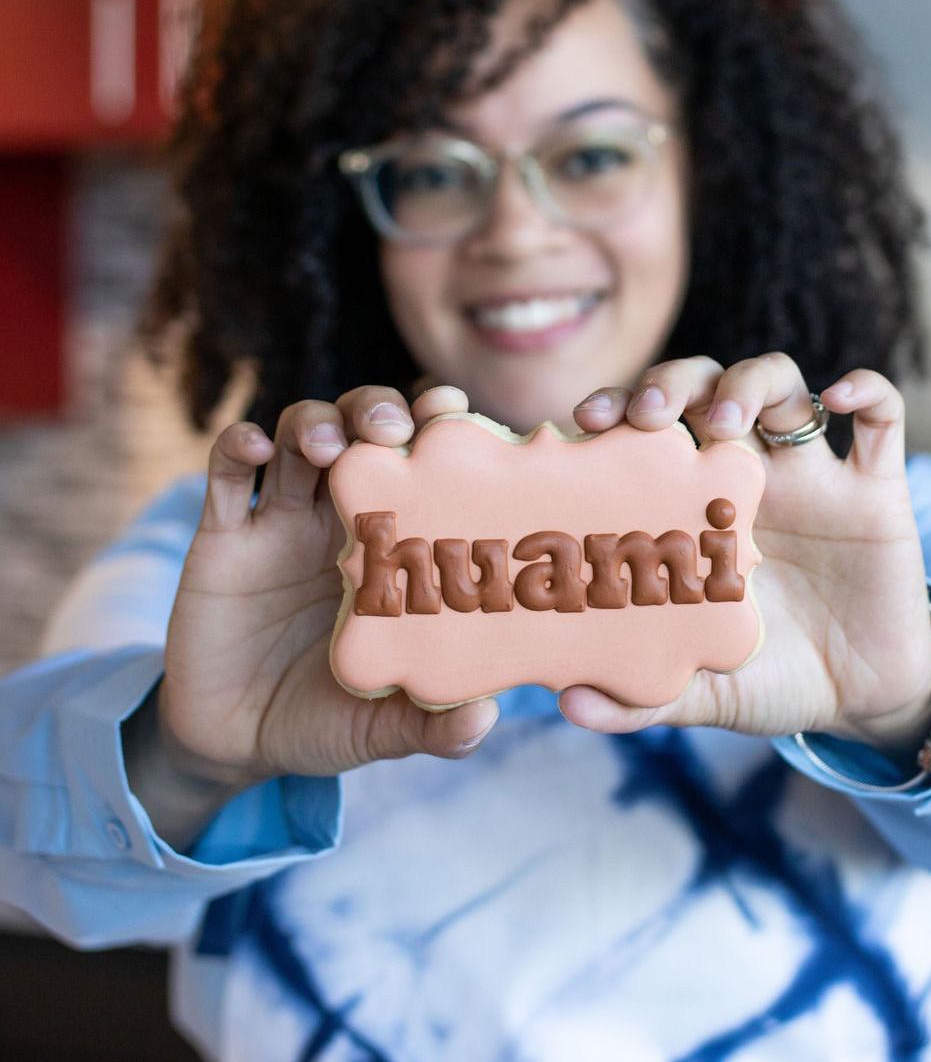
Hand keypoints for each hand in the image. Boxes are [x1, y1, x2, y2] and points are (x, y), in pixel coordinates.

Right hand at [124, 383, 497, 848]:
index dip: (440, 430)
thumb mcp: (379, 728)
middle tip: (396, 427)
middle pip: (363, 429)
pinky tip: (252, 446)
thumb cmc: (324, 719)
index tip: (460, 418)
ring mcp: (280, 520)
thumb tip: (486, 719)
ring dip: (316, 422)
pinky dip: (236, 446)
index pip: (422, 463)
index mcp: (393, 543)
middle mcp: (340, 516)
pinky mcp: (223, 535)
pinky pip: (225, 473)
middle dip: (380, 409)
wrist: (234, 742)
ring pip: (298, 434)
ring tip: (328, 445)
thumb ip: (430, 724)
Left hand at [564, 354, 930, 755]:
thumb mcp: (707, 691)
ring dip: (751, 383)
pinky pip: (882, 416)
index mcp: (695, 506)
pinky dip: (865, 392)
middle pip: (706, 387)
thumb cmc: (770, 678)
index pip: (647, 429)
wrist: (862, 700)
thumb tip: (569, 705)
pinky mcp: (877, 490)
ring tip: (728, 420)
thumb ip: (644, 697)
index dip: (616, 408)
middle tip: (650, 415)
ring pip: (783, 385)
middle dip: (675, 383)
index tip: (586, 421)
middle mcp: (748, 475)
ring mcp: (814, 476)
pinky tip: (836, 399)